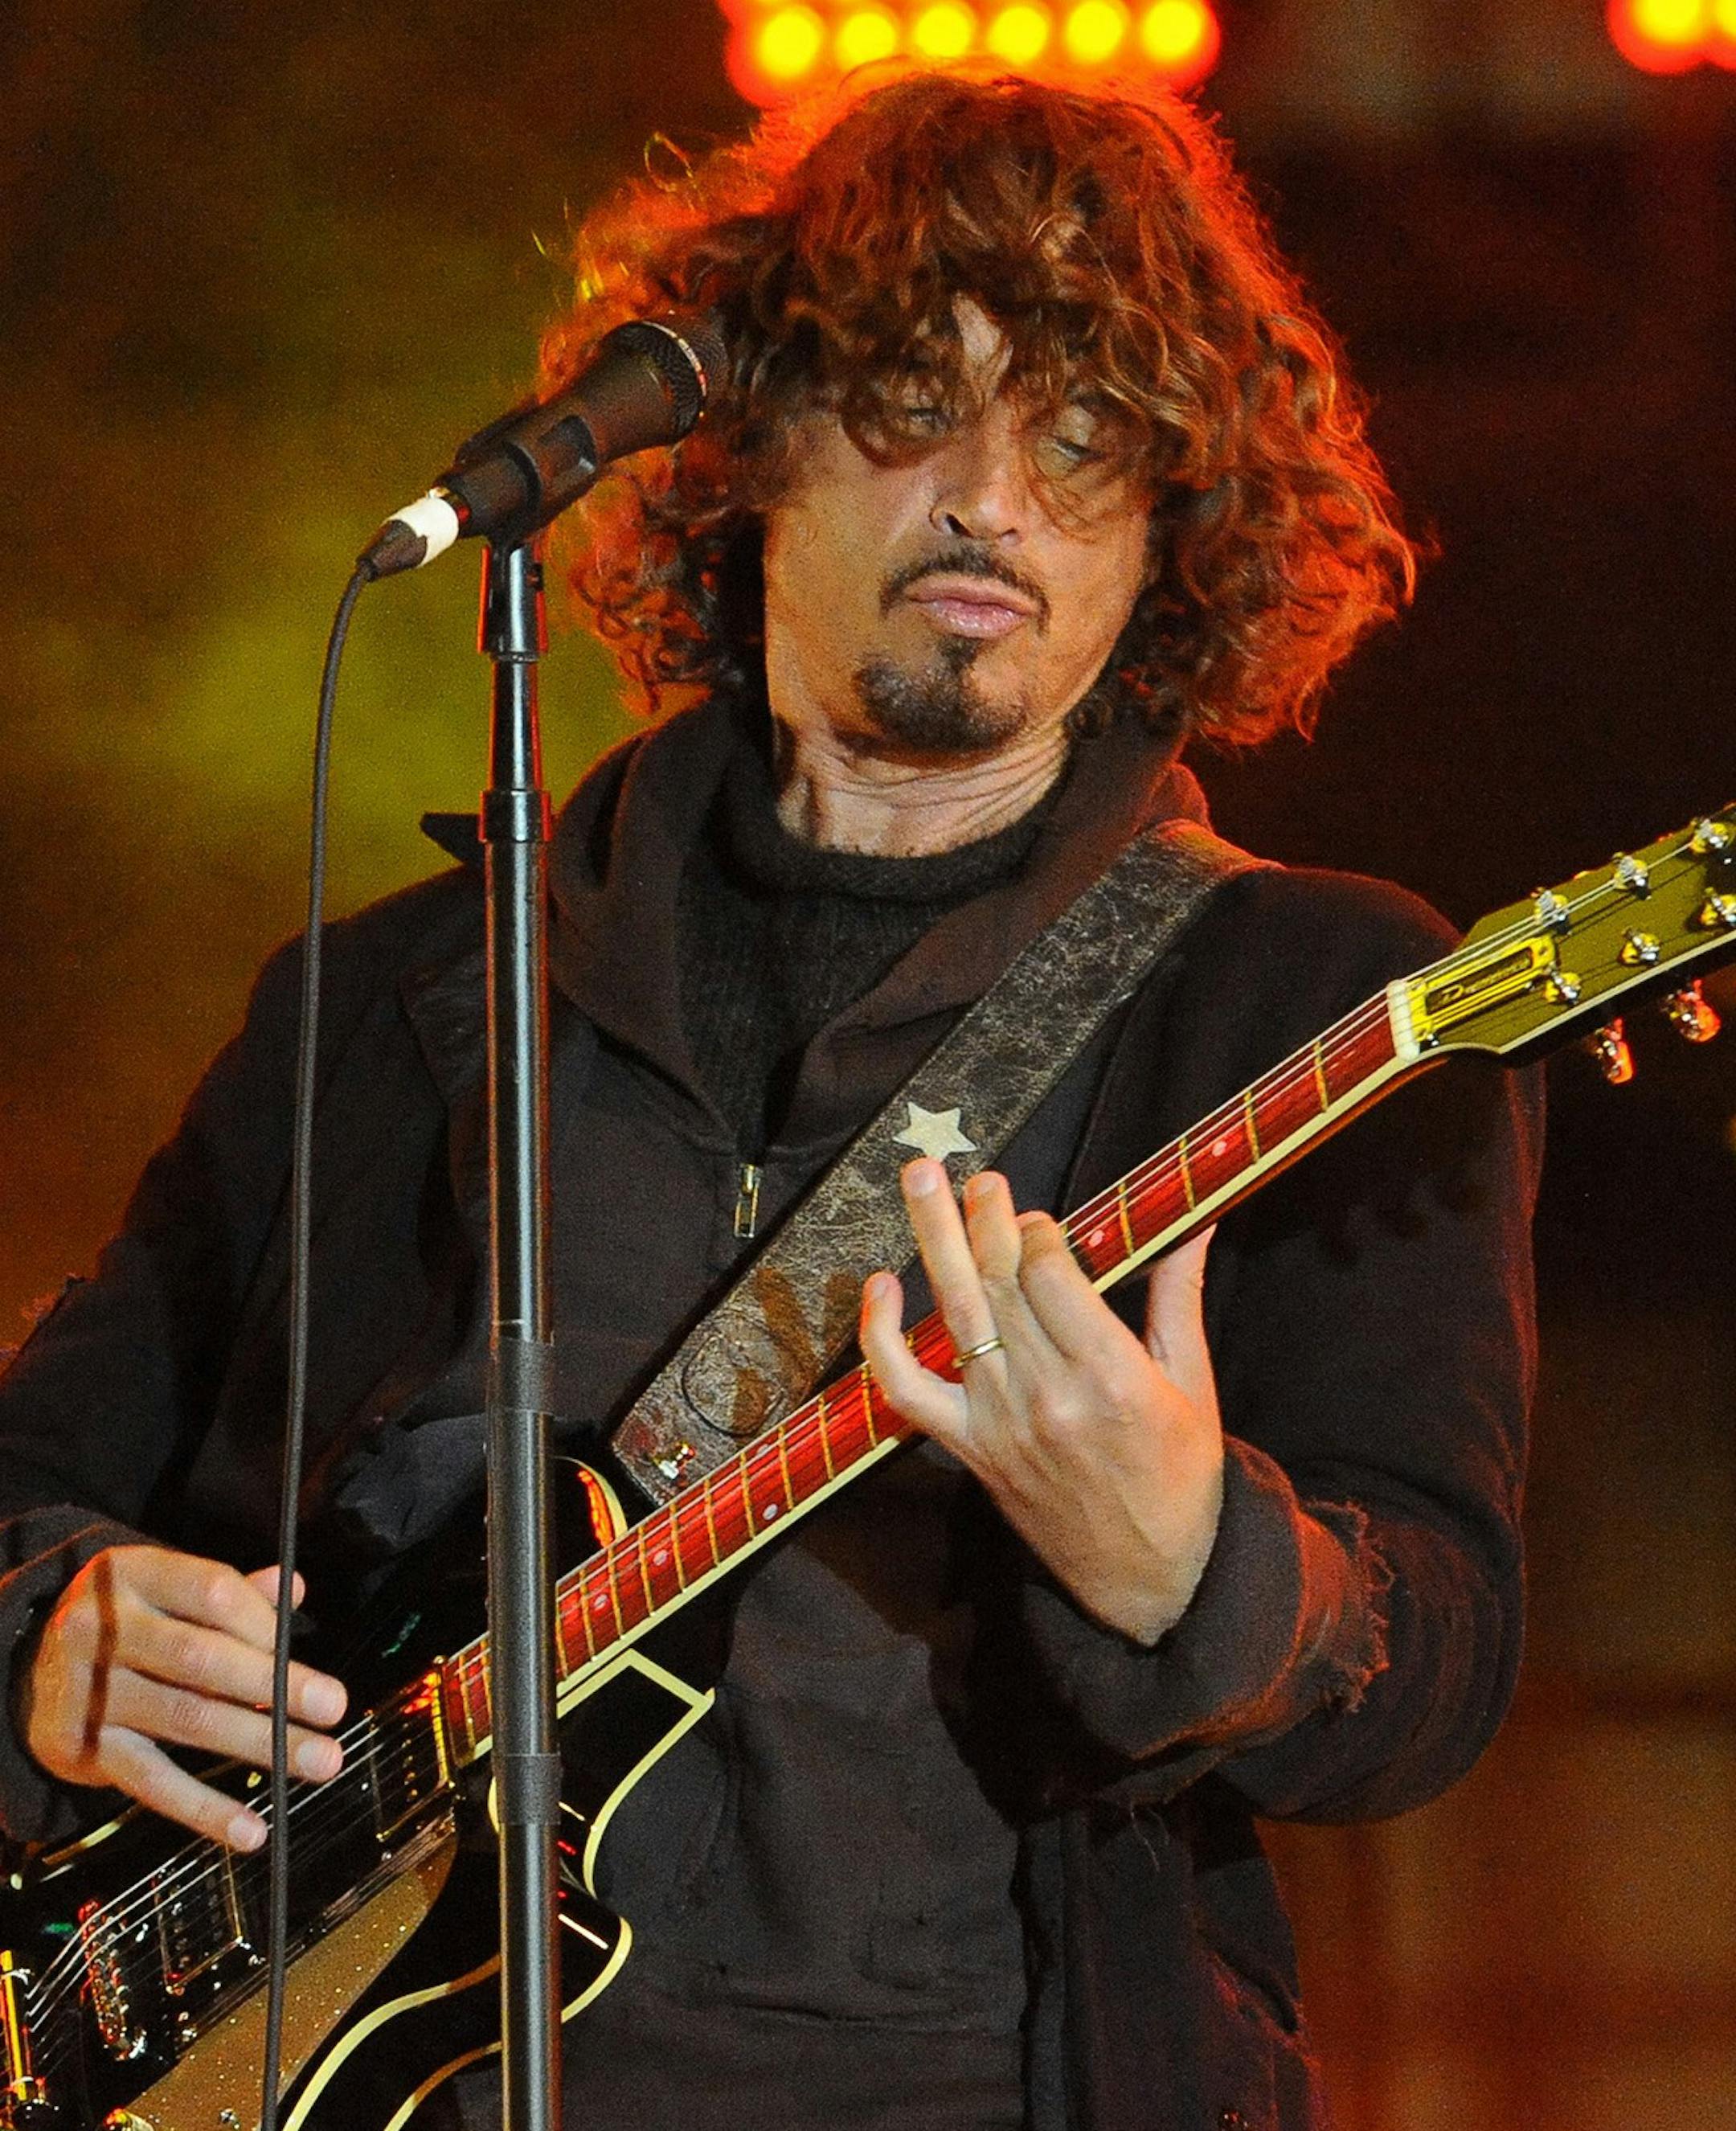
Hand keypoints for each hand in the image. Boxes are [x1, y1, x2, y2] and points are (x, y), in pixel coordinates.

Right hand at [21, 1545, 347, 1850]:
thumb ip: (229, 1593)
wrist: (28, 1671)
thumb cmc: (126, 1623)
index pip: (210, 1590)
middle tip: (335, 1707)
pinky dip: (205, 1808)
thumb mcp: (163, 1591)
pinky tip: (251, 1829)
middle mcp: (102, 1629)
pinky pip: (153, 1782)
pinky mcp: (85, 1749)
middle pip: (202, 1658)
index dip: (263, 1621)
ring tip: (321, 1761)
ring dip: (259, 1743)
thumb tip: (295, 1590)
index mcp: (131, 1575)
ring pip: (186, 1718)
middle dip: (276, 1685)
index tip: (302, 1647)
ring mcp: (91, 1691)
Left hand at [860, 1161, 1222, 1644]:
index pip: (1054, 1277)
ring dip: (934, 1239)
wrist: (1148, 1582)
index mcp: (1114, 1379)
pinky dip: (881, 1338)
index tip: (1039, 1215)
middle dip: (985, 1217)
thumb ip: (1179, 1299)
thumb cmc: (1181, 1479)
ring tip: (923, 1179)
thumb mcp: (1196, 1388)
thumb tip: (1194, 1222)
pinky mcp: (968, 1449)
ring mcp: (1000, 1423)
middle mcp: (1050, 1397)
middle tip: (978, 1174)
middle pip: (1001, 1283)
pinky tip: (881, 1287)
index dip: (1039, 1232)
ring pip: (957, 1314)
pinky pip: (905, 1390)